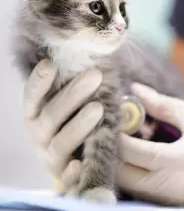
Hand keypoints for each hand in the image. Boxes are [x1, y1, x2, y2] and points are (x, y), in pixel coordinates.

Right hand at [23, 59, 103, 190]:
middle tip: (95, 75)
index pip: (32, 96)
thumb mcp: (69, 104)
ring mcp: (51, 157)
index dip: (39, 81)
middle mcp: (39, 135)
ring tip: (98, 108)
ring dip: (79, 125)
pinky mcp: (64, 176)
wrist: (73, 159)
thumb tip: (95, 58)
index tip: (51, 64)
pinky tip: (79, 164)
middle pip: (51, 115)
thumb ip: (74, 86)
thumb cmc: (73, 121)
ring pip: (61, 142)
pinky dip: (71, 171)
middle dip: (73, 94)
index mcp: (36, 114)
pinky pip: (67, 176)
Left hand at [116, 84, 183, 205]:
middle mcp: (168, 190)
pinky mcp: (179, 203)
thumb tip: (135, 90)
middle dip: (114, 150)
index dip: (113, 131)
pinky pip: (147, 189)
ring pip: (132, 185)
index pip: (126, 152)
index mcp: (173, 166)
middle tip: (117, 125)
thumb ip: (161, 104)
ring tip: (132, 136)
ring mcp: (173, 201)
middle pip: (122, 175)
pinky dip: (140, 171)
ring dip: (126, 162)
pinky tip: (147, 150)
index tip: (109, 112)